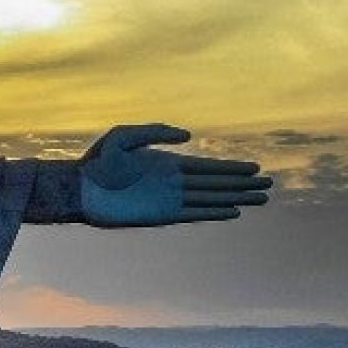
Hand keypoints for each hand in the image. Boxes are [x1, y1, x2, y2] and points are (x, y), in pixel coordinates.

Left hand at [78, 123, 270, 227]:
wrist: (78, 189)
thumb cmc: (96, 161)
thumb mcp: (125, 136)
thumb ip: (157, 132)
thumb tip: (190, 137)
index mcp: (167, 163)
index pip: (208, 167)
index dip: (233, 168)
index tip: (255, 168)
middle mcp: (173, 182)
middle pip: (216, 183)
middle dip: (242, 184)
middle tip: (269, 185)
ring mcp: (168, 200)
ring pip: (211, 199)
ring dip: (235, 199)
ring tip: (261, 199)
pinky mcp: (160, 216)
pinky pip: (194, 214)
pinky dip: (214, 213)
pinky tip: (233, 212)